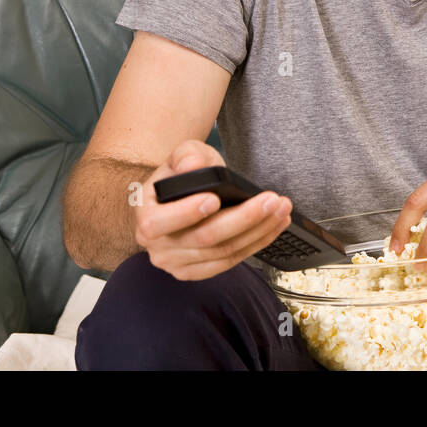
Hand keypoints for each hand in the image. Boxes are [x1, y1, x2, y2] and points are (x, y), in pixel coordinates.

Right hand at [135, 139, 292, 280]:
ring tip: (281, 209)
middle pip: (204, 239)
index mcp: (145, 216)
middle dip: (243, 218)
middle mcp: (157, 246)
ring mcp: (177, 264)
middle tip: (272, 200)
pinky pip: (231, 262)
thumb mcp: (183, 155)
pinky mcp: (199, 271)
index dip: (187, 213)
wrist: (185, 197)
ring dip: (258, 231)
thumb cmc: (183, 176)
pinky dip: (257, 244)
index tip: (215, 198)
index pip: (160, 222)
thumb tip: (191, 166)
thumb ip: (186, 155)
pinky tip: (274, 226)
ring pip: (224, 252)